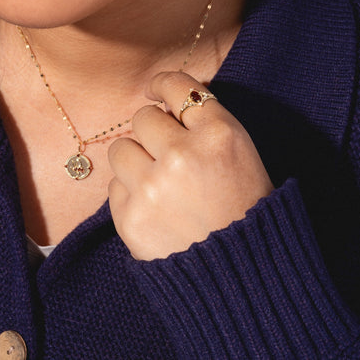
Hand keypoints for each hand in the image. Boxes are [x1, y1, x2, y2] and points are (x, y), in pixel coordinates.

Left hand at [108, 71, 272, 259]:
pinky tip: (154, 208)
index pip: (177, 87)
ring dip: (136, 159)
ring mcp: (152, 188)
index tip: (156, 90)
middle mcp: (182, 156)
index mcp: (219, 136)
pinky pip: (114, 185)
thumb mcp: (242, 154)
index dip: (163, 84)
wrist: (242, 277)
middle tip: (168, 152)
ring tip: (158, 182)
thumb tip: (163, 104)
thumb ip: (206, 123)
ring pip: (120, 148)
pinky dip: (130, 192)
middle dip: (153, 130)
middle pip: (143, 117)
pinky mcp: (130, 217)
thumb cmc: (245, 209)